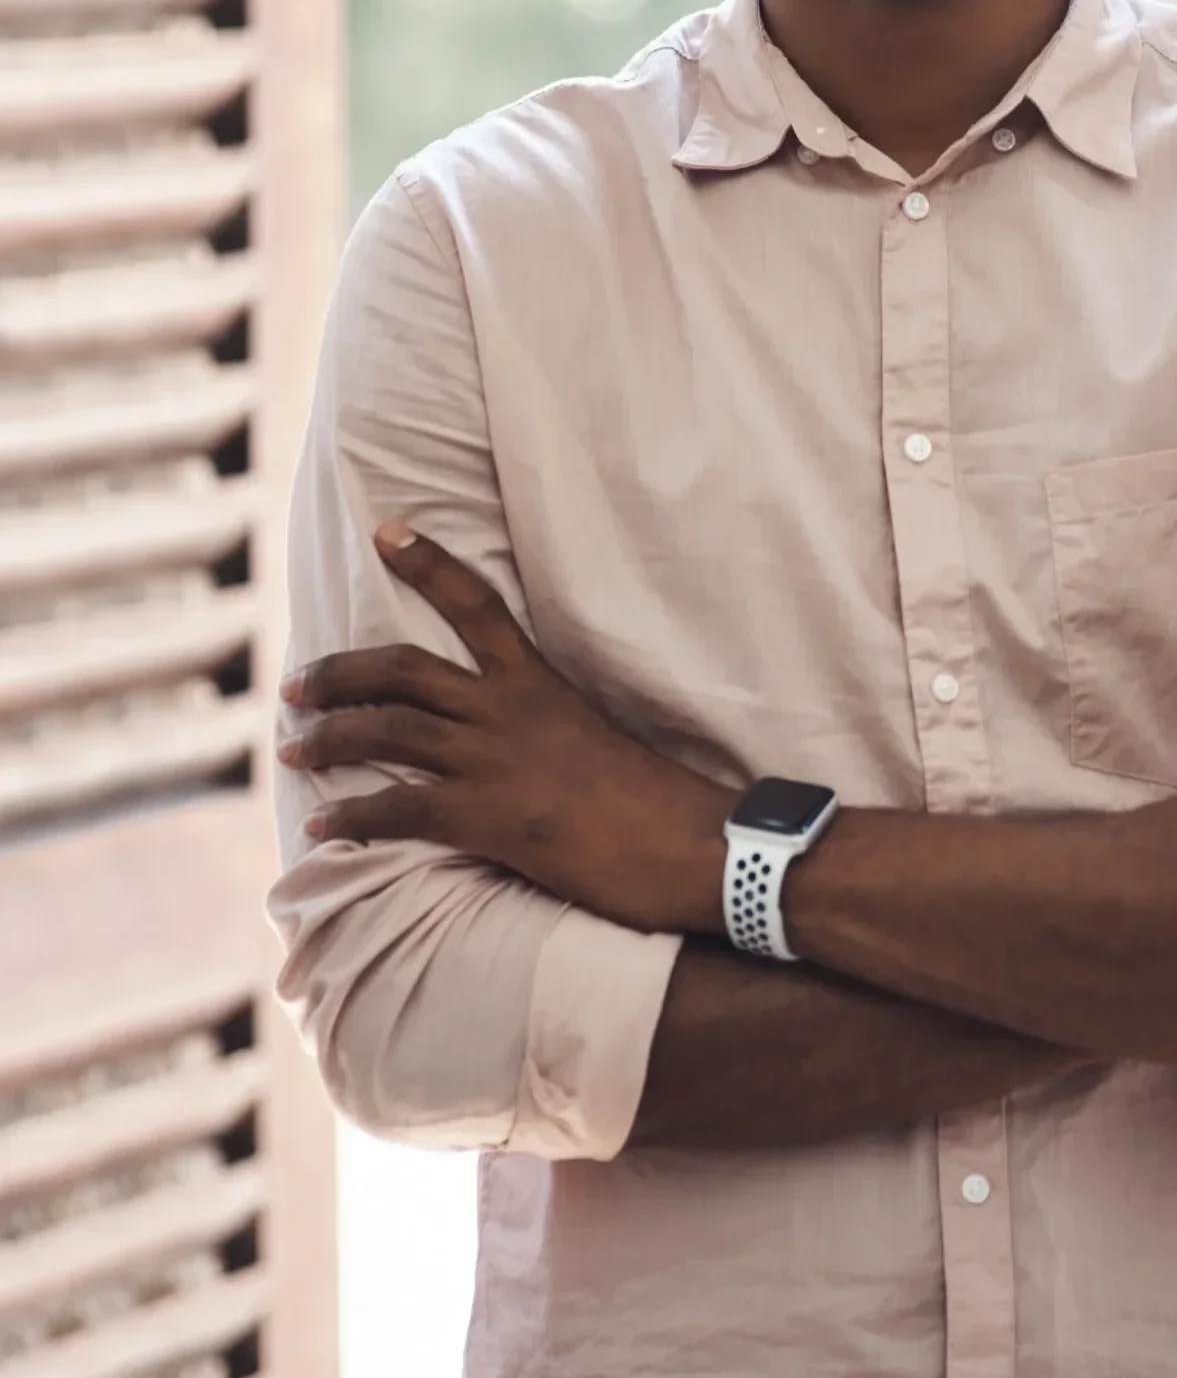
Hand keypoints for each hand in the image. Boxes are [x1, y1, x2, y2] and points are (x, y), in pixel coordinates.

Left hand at [278, 524, 731, 934]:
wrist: (685, 845)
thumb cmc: (652, 798)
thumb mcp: (593, 735)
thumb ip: (544, 725)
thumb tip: (510, 736)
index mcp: (539, 681)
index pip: (476, 603)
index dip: (428, 562)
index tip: (386, 532)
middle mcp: (508, 711)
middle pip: (403, 671)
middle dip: (339, 674)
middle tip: (293, 685)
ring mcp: (493, 763)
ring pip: (387, 732)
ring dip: (329, 738)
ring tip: (290, 747)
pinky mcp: (485, 819)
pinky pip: (399, 809)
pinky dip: (353, 814)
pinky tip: (322, 825)